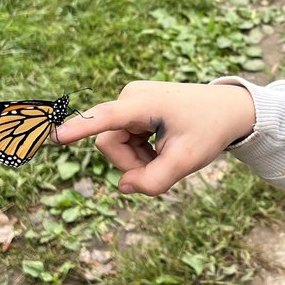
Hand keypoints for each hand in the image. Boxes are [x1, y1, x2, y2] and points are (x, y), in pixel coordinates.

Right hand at [52, 80, 255, 194]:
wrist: (229, 108)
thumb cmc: (209, 130)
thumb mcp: (187, 161)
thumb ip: (154, 181)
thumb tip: (123, 187)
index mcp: (144, 103)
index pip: (105, 118)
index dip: (80, 129)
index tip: (55, 135)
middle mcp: (130, 96)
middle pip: (109, 145)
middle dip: (131, 164)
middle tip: (164, 166)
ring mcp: (130, 100)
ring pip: (115, 145)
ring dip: (138, 159)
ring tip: (167, 154)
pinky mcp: (132, 107)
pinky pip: (123, 139)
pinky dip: (141, 151)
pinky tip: (162, 146)